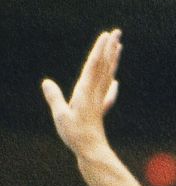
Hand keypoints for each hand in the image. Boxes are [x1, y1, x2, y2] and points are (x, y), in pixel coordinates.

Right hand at [42, 29, 121, 156]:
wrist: (93, 153)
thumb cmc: (76, 136)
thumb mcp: (61, 117)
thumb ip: (55, 99)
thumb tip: (46, 82)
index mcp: (85, 91)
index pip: (94, 65)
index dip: (100, 49)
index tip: (106, 35)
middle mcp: (95, 93)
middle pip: (104, 66)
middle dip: (110, 48)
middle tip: (117, 32)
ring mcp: (99, 101)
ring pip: (108, 75)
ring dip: (113, 60)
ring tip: (118, 47)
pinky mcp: (99, 110)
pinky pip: (107, 93)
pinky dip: (112, 85)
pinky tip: (116, 81)